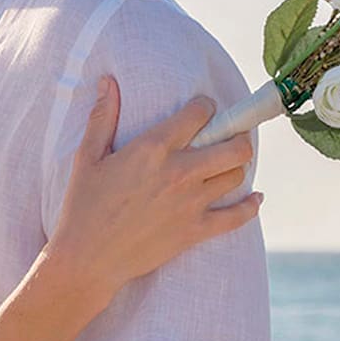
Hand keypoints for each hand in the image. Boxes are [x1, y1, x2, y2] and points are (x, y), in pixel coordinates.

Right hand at [48, 77, 261, 301]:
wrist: (88, 259)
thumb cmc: (83, 207)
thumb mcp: (87, 158)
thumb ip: (102, 116)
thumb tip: (107, 81)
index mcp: (153, 148)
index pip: (199, 113)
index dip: (205, 106)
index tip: (203, 110)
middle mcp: (179, 172)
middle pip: (233, 145)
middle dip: (236, 135)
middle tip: (228, 135)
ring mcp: (191, 203)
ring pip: (237, 175)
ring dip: (237, 166)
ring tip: (228, 163)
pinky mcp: (195, 231)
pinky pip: (237, 217)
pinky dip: (251, 207)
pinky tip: (255, 198)